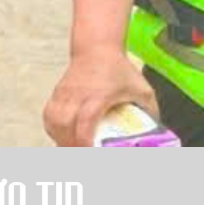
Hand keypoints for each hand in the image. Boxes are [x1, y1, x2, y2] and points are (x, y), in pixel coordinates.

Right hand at [43, 48, 158, 146]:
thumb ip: (149, 112)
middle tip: (82, 156)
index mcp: (98, 94)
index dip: (84, 139)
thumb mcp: (141, 89)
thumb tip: (154, 134)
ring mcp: (64, 93)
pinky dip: (53, 129)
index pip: (85, 120)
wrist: (96, 48)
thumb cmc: (118, 69)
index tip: (89, 152)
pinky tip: (63, 137)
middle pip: (64, 124)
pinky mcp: (57, 94)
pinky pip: (49, 115)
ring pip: (53, 120)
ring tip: (72, 149)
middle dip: (71, 144)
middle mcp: (77, 94)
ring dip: (60, 138)